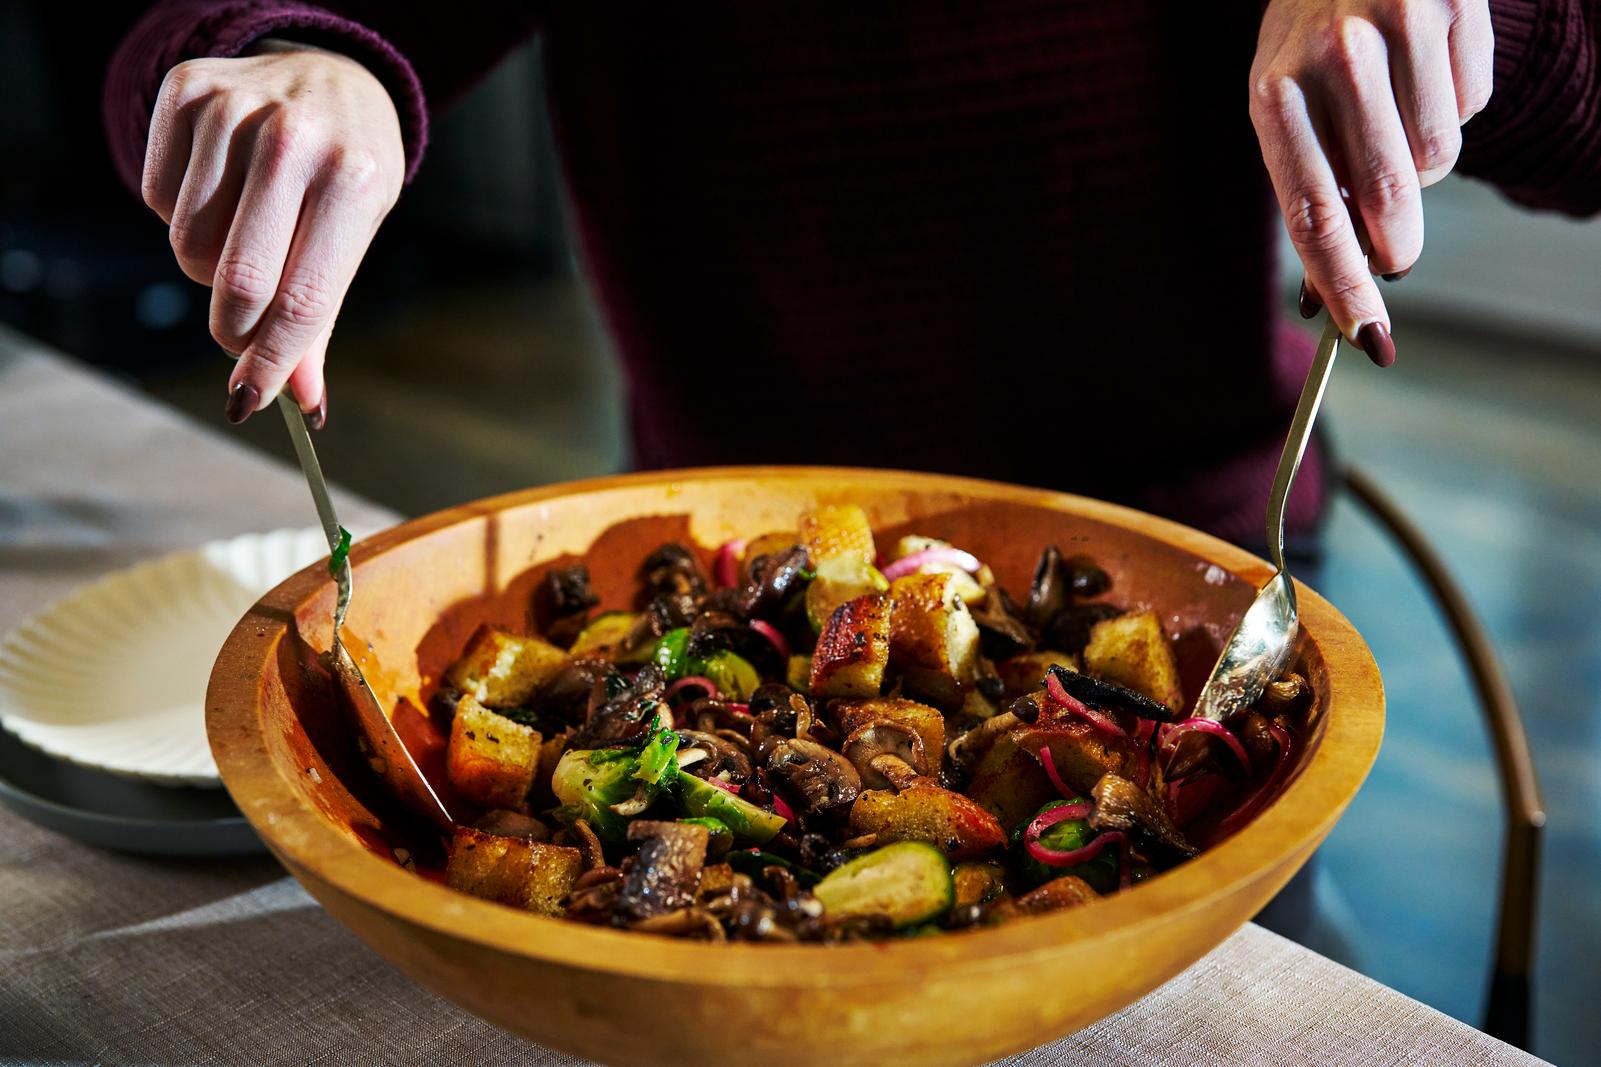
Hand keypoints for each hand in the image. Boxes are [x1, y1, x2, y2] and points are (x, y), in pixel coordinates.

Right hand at [142, 40, 403, 423]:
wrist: (334, 75)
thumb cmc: (349, 172)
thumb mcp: (356, 237)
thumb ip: (322, 319)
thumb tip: (302, 402)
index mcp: (352, 182)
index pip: (303, 299)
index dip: (270, 362)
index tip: (248, 400)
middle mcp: (293, 139)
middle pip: (237, 281)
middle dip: (234, 329)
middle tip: (244, 333)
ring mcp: (235, 109)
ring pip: (189, 245)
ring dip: (208, 269)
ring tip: (246, 240)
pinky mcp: (186, 92)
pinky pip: (158, 201)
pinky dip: (182, 219)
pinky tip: (221, 194)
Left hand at [1250, 0, 1492, 364]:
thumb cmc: (1305, 44)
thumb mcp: (1280, 106)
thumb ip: (1307, 191)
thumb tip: (1327, 297)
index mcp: (1271, 94)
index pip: (1313, 214)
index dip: (1343, 284)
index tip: (1366, 335)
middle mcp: (1333, 58)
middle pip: (1388, 198)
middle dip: (1397, 244)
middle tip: (1396, 251)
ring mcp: (1397, 26)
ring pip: (1438, 157)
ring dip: (1424, 166)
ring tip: (1391, 123)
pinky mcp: (1453, 4)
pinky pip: (1470, 105)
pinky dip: (1451, 109)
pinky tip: (1420, 74)